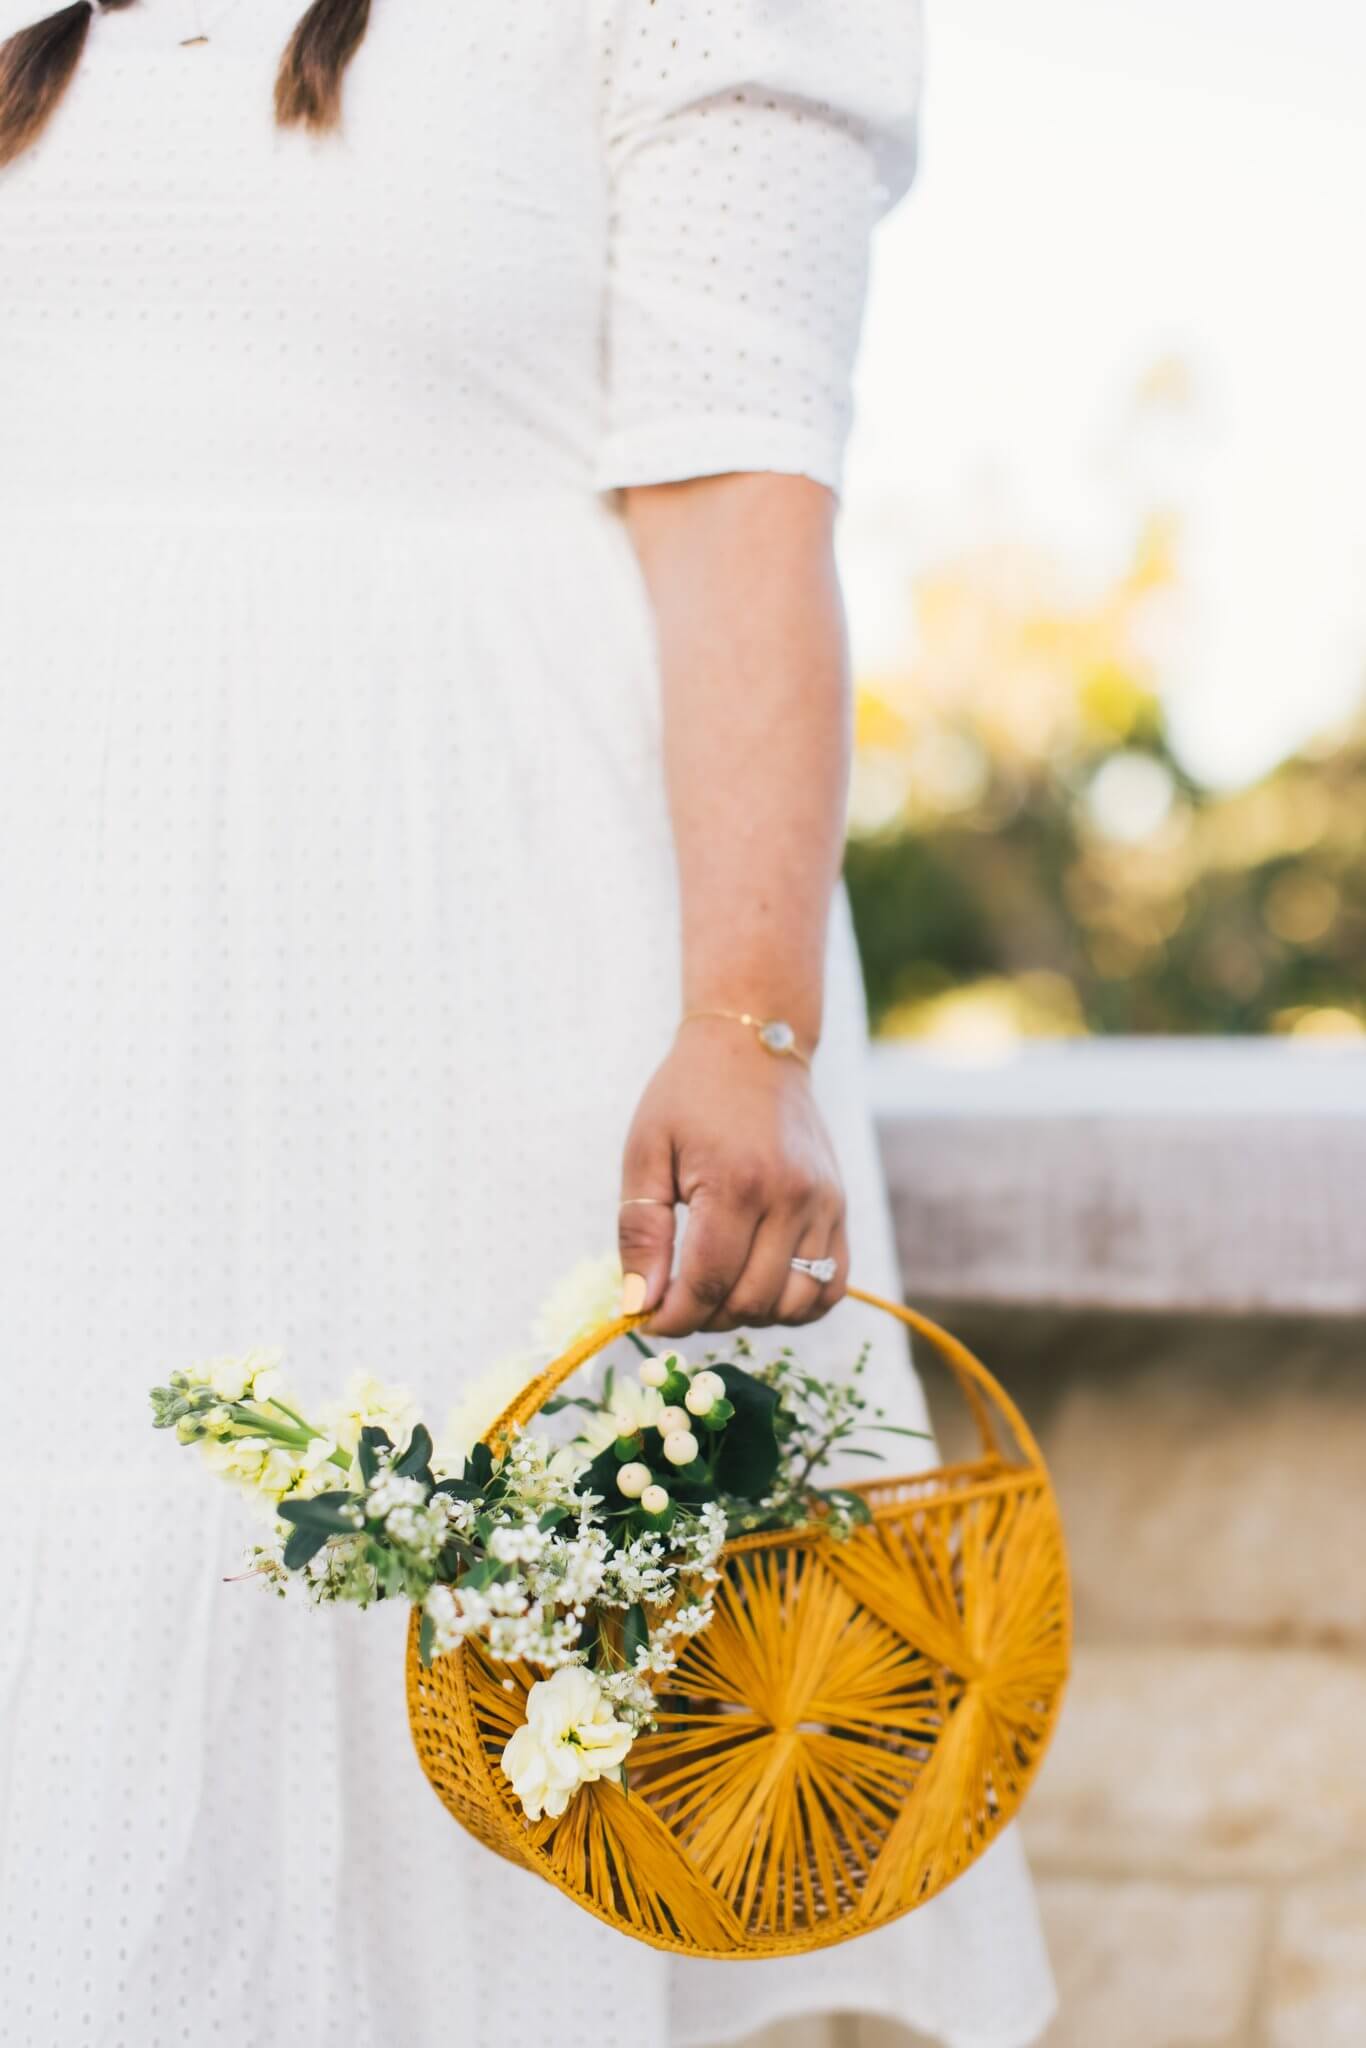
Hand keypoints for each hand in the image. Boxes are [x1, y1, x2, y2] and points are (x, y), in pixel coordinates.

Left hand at [617, 1019, 848, 1335]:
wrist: (754, 1046)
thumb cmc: (689, 1096)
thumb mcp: (646, 1152)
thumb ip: (640, 1232)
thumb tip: (638, 1305)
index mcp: (736, 1183)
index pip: (708, 1283)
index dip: (674, 1316)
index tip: (649, 1318)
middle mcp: (790, 1197)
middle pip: (751, 1300)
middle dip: (706, 1315)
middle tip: (677, 1296)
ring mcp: (823, 1204)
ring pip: (794, 1303)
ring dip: (750, 1313)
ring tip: (718, 1288)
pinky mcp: (839, 1207)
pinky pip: (832, 1286)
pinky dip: (798, 1304)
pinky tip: (762, 1287)